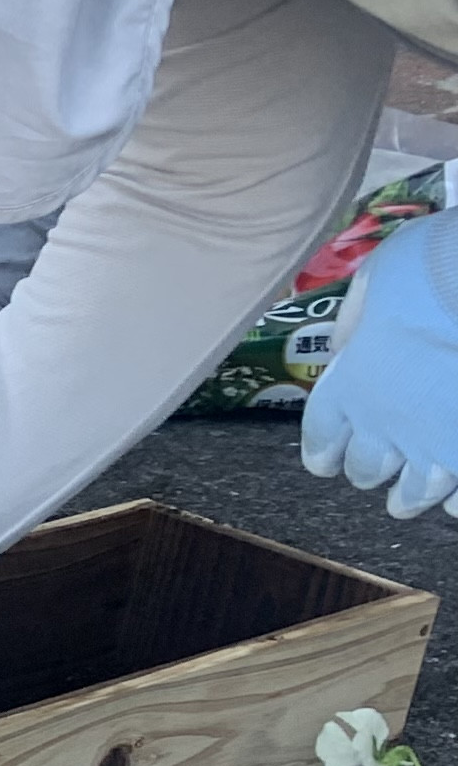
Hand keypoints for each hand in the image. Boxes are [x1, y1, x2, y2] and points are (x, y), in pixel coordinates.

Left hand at [301, 210, 457, 519]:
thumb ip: (357, 323)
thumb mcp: (374, 278)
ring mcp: (437, 443)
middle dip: (368, 468)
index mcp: (346, 387)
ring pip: (414, 493)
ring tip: (406, 500)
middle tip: (373, 467)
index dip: (325, 451)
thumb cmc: (431, 264)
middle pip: (365, 469)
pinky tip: (456, 500)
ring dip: (408, 496)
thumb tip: (347, 345)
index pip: (321, 439)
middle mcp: (383, 425)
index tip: (327, 459)